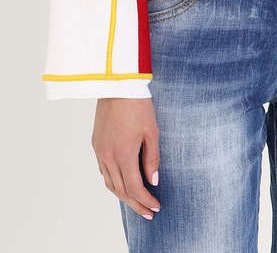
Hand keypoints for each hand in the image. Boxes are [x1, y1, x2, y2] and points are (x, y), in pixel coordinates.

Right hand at [92, 98, 161, 219]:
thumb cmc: (138, 105)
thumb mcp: (152, 131)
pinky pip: (104, 170)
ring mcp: (100, 150)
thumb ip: (152, 158)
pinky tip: (123, 183)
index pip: (135, 188)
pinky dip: (114, 182)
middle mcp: (108, 156)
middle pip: (121, 190)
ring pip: (110, 183)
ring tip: (136, 203)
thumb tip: (153, 181)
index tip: (156, 207)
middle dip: (136, 204)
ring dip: (123, 196)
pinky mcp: (96, 144)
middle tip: (148, 213)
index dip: (146, 200)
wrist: (116, 85)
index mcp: (123, 154)